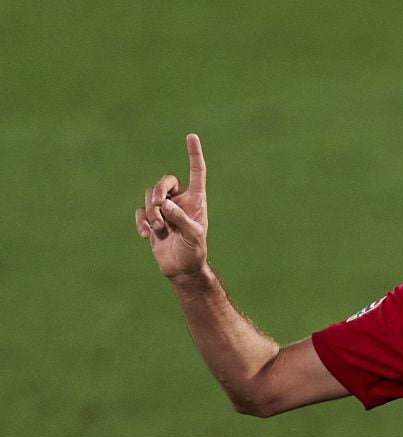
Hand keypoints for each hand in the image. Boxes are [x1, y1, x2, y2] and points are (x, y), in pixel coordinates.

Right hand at [135, 133, 208, 279]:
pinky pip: (140, 212)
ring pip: (150, 197)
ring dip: (152, 213)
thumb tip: (166, 204)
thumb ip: (182, 219)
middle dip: (159, 191)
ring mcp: (165, 210)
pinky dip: (142, 222)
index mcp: (196, 199)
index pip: (196, 172)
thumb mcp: (194, 236)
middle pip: (165, 181)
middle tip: (159, 208)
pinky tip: (147, 236)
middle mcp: (180, 200)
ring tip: (160, 230)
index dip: (194, 154)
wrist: (182, 269)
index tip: (191, 136)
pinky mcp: (151, 220)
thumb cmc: (194, 252)